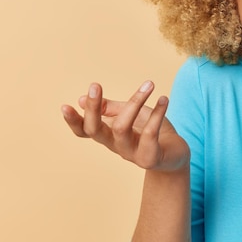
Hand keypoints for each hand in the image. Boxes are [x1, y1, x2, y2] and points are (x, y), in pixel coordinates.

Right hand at [61, 81, 189, 170]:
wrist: (176, 155)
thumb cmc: (152, 132)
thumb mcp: (132, 115)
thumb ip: (111, 108)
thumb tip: (81, 98)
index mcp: (108, 135)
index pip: (84, 131)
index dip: (73, 121)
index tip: (65, 106)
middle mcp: (116, 145)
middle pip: (95, 130)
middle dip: (92, 109)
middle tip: (95, 85)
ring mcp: (132, 153)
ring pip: (121, 128)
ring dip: (134, 102)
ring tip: (149, 84)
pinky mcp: (150, 157)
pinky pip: (150, 133)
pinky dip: (158, 113)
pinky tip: (164, 99)